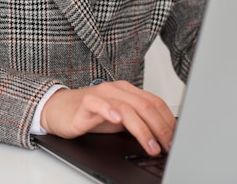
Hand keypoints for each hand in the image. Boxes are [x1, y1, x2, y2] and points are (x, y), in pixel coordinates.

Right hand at [39, 80, 174, 155]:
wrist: (58, 109)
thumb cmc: (90, 115)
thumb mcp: (119, 121)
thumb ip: (138, 124)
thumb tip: (163, 139)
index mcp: (128, 92)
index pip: (155, 103)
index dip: (168, 121)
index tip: (177, 139)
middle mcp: (117, 90)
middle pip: (145, 106)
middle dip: (161, 128)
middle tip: (169, 146)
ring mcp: (101, 94)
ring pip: (127, 108)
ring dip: (142, 129)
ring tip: (151, 146)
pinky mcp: (85, 102)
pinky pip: (99, 104)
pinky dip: (109, 112)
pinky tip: (117, 121)